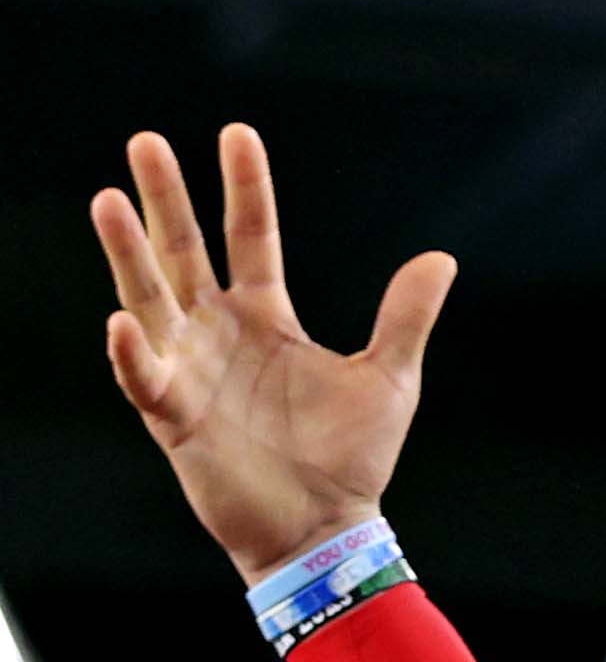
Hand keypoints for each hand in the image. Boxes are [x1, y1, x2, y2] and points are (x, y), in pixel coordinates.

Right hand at [90, 124, 454, 583]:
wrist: (327, 529)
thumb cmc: (351, 457)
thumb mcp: (391, 378)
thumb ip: (406, 317)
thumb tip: (441, 257)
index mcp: (267, 317)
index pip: (249, 236)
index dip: (244, 188)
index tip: (236, 132)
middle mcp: (220, 332)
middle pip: (184, 252)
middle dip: (165, 200)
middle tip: (146, 141)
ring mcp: (192, 370)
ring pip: (150, 299)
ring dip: (129, 254)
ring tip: (109, 201)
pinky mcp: (174, 417)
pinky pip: (146, 377)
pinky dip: (135, 352)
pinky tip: (126, 321)